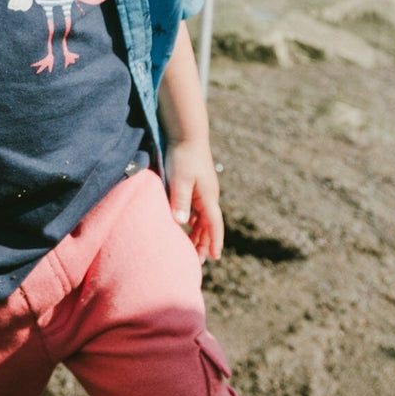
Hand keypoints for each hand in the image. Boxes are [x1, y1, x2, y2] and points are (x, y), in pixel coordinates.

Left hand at [165, 136, 223, 263]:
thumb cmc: (182, 156)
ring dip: (199, 233)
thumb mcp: (179, 179)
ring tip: (193, 248)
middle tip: (200, 261)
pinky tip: (186, 226)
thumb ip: (180, 200)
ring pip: (203, 218)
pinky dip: (193, 221)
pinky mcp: (196, 185)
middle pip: (209, 225)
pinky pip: (197, 209)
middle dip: (205, 242)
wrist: (187, 134)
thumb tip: (181, 223)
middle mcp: (208, 196)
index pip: (214, 224)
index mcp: (208, 197)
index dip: (214, 241)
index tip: (215, 257)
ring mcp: (203, 190)